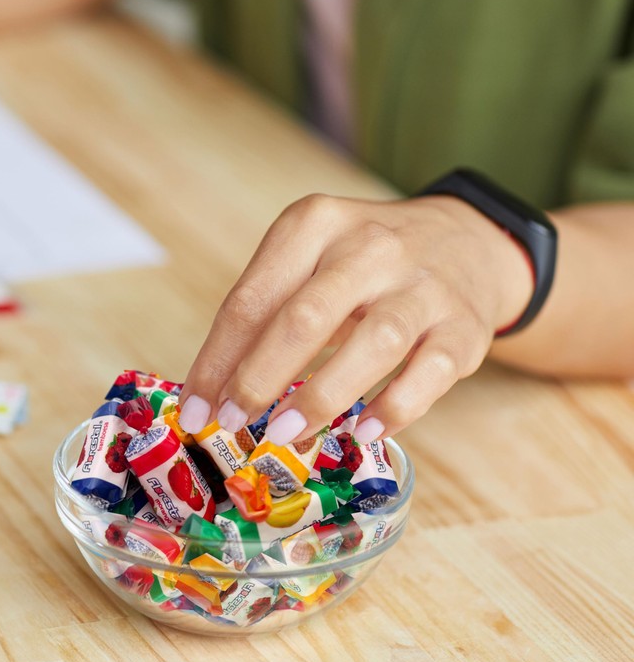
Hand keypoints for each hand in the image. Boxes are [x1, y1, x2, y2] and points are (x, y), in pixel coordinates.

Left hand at [178, 193, 532, 443]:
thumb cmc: (367, 263)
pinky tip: (362, 432)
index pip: (252, 298)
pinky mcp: (463, 326)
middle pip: (304, 318)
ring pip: (371, 343)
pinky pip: (428, 372)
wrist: (465, 243)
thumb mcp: (313, 260)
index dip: (217, 360)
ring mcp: (422, 285)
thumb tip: (218, 393)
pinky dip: (394, 407)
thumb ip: (270, 314)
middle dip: (257, 379)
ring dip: (320, 397)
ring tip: (283, 437)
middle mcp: (370, 247)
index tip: (195, 410)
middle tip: (231, 424)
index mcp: (316, 224)